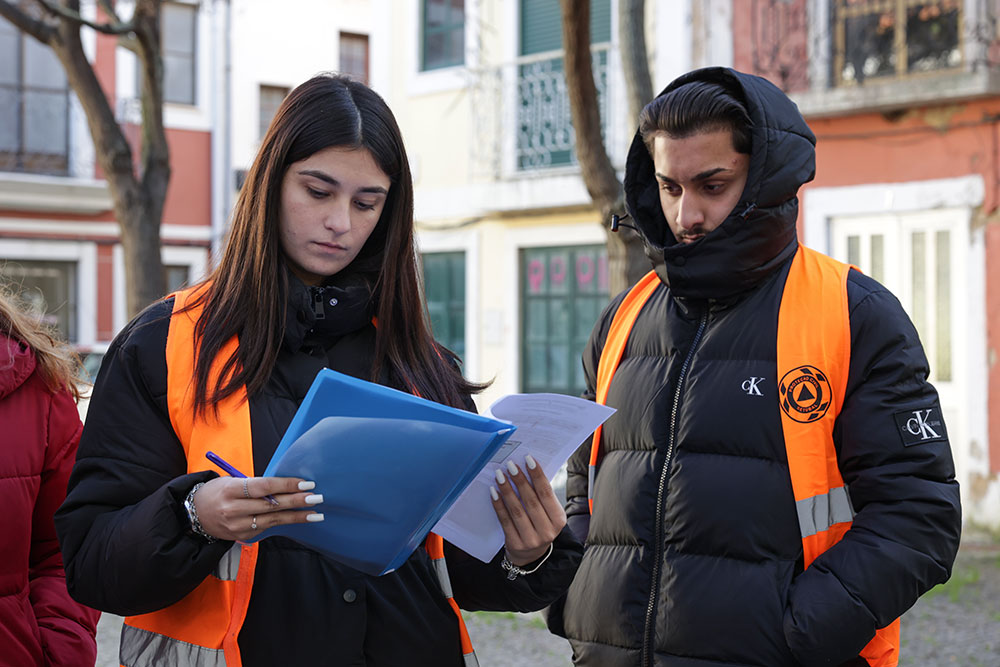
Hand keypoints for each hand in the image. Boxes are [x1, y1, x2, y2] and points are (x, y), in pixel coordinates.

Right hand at [191, 476, 324, 541]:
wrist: (194, 514)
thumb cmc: (218, 492)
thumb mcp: (232, 481)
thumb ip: (255, 485)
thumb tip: (285, 485)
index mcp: (230, 490)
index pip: (263, 487)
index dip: (286, 485)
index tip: (305, 484)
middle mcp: (232, 509)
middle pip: (270, 505)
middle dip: (296, 501)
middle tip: (316, 498)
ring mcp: (236, 526)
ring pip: (272, 520)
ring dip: (296, 516)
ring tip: (315, 513)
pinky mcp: (241, 536)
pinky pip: (266, 528)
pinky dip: (283, 523)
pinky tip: (299, 519)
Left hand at [490, 455, 565, 565]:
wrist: (530, 555)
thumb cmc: (539, 526)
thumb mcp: (548, 514)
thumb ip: (541, 496)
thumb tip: (528, 469)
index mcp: (559, 520)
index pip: (547, 494)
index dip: (538, 476)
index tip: (529, 460)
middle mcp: (547, 531)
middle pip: (531, 501)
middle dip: (520, 481)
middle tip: (511, 465)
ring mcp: (531, 540)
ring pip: (517, 510)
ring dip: (507, 490)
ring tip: (500, 475)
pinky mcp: (515, 544)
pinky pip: (505, 520)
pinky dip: (498, 504)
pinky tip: (494, 492)